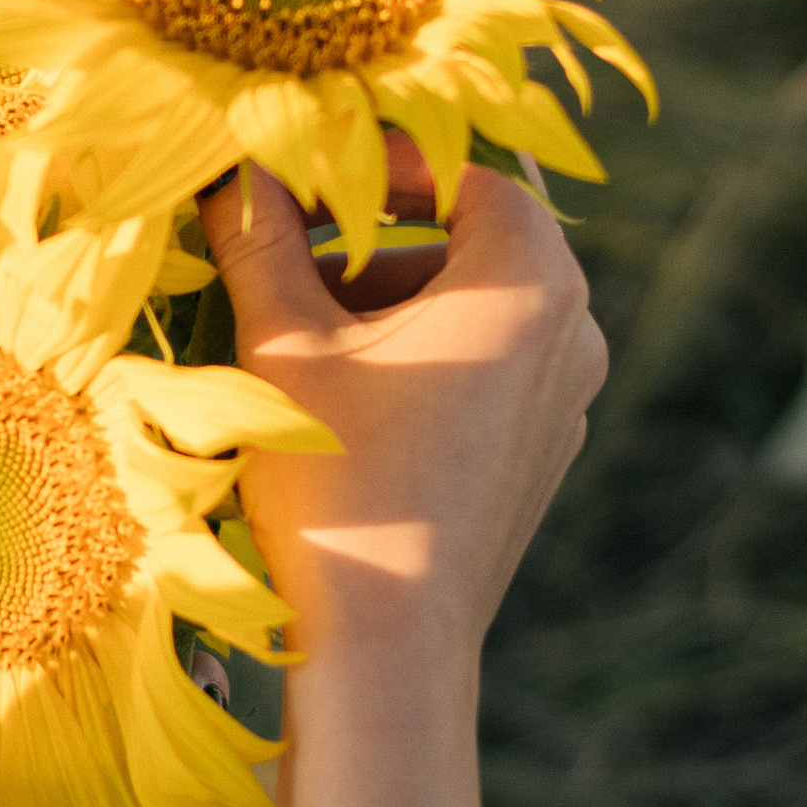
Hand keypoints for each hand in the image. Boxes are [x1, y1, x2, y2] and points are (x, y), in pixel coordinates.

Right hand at [200, 139, 605, 672]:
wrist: (387, 644)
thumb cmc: (337, 477)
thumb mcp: (283, 341)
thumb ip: (260, 238)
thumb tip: (234, 170)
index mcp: (532, 280)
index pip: (463, 173)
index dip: (378, 161)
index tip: (301, 170)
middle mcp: (572, 332)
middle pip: (468, 241)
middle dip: (372, 238)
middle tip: (284, 245)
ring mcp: (563, 402)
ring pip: (471, 310)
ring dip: (385, 303)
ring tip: (295, 332)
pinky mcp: (538, 458)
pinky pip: (481, 372)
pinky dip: (414, 360)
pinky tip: (336, 397)